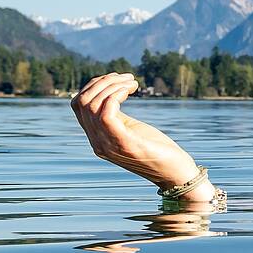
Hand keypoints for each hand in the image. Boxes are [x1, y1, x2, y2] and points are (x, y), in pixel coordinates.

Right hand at [70, 73, 201, 191]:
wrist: (174, 174)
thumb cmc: (156, 149)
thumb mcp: (130, 128)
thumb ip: (115, 115)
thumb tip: (110, 91)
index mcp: (97, 137)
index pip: (78, 104)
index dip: (94, 85)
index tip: (117, 79)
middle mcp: (97, 142)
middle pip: (83, 101)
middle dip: (103, 82)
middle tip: (127, 78)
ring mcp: (108, 144)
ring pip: (92, 104)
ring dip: (112, 85)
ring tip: (132, 82)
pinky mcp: (124, 143)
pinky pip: (107, 113)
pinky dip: (116, 95)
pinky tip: (131, 90)